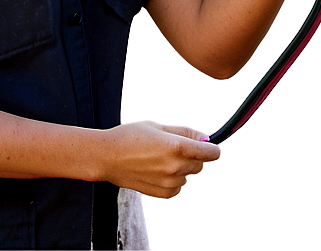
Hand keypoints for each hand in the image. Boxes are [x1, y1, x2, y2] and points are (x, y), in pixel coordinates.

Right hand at [101, 121, 220, 197]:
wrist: (108, 156)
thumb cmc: (129, 137)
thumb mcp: (159, 126)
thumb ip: (184, 133)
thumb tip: (202, 137)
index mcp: (176, 146)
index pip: (209, 153)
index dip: (212, 149)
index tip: (211, 147)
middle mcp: (175, 166)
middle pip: (200, 164)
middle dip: (194, 155)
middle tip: (177, 147)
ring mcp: (169, 182)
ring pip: (189, 175)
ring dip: (183, 167)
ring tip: (162, 157)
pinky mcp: (162, 193)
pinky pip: (178, 187)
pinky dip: (174, 179)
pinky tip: (159, 169)